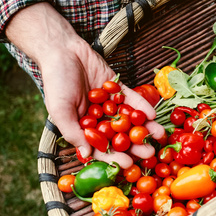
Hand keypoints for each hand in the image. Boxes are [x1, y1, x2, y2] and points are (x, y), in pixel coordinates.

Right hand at [6, 3, 163, 167]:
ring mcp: (110, 104)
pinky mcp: (118, 88)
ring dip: (145, 127)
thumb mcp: (59, 110)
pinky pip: (132, 99)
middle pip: (120, 136)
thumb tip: (86, 153)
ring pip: (130, 119)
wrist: (63, 51)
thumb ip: (72, 131)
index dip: (114, 157)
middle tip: (150, 152)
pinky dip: (142, 106)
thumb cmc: (56, 82)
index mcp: (84, 128)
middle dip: (135, 145)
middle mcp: (99, 118)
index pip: (101, 147)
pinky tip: (153, 113)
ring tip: (159, 134)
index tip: (128, 164)